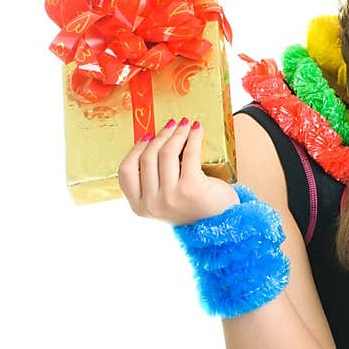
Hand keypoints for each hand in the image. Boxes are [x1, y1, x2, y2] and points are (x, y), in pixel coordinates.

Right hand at [117, 118, 240, 225]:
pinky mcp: (191, 188)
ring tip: (185, 124)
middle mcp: (152, 204)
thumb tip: (151, 141)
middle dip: (160, 136)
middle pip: (147, 158)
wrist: (221, 224)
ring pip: (166, 153)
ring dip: (177, 134)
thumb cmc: (192, 207)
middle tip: (171, 125)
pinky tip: (197, 128)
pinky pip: (189, 154)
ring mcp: (170, 197)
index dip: (136, 149)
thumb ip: (152, 181)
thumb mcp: (163, 199)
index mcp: (139, 207)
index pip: (126, 172)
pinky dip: (193, 137)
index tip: (148, 136)